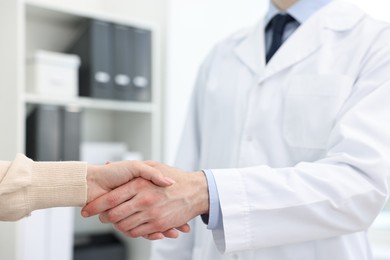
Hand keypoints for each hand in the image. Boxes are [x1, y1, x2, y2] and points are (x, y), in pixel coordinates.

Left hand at [82, 161, 208, 238]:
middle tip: (101, 216)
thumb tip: (108, 164)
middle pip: (114, 215)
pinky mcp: (159, 225)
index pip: (111, 198)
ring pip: (124, 226)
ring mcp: (152, 214)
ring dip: (117, 225)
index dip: (96, 206)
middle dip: (104, 217)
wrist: (195, 190)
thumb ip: (131, 167)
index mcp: (140, 184)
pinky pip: (138, 233)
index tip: (88, 209)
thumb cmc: (175, 177)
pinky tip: (130, 225)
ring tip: (116, 221)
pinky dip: (131, 231)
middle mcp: (144, 200)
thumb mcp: (154, 165)